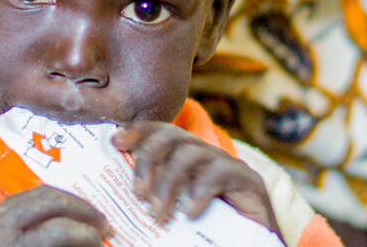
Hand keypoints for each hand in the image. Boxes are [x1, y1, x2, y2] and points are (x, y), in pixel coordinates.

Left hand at [0, 186, 109, 246]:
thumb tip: (91, 246)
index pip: (57, 230)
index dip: (85, 235)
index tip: (101, 243)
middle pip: (50, 201)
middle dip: (83, 210)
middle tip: (103, 225)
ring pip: (38, 191)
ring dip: (69, 201)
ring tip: (88, 216)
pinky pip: (25, 197)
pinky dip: (49, 202)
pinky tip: (64, 214)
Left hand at [112, 122, 279, 235]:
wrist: (250, 246)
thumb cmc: (209, 236)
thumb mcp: (173, 216)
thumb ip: (153, 202)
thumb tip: (119, 200)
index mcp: (187, 161)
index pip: (161, 133)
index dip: (139, 131)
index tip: (116, 142)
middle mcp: (207, 157)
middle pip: (174, 136)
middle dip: (149, 159)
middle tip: (138, 193)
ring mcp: (229, 167)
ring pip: (193, 153)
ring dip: (169, 181)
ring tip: (159, 212)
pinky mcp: (250, 181)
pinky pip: (221, 172)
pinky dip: (201, 190)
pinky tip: (191, 213)